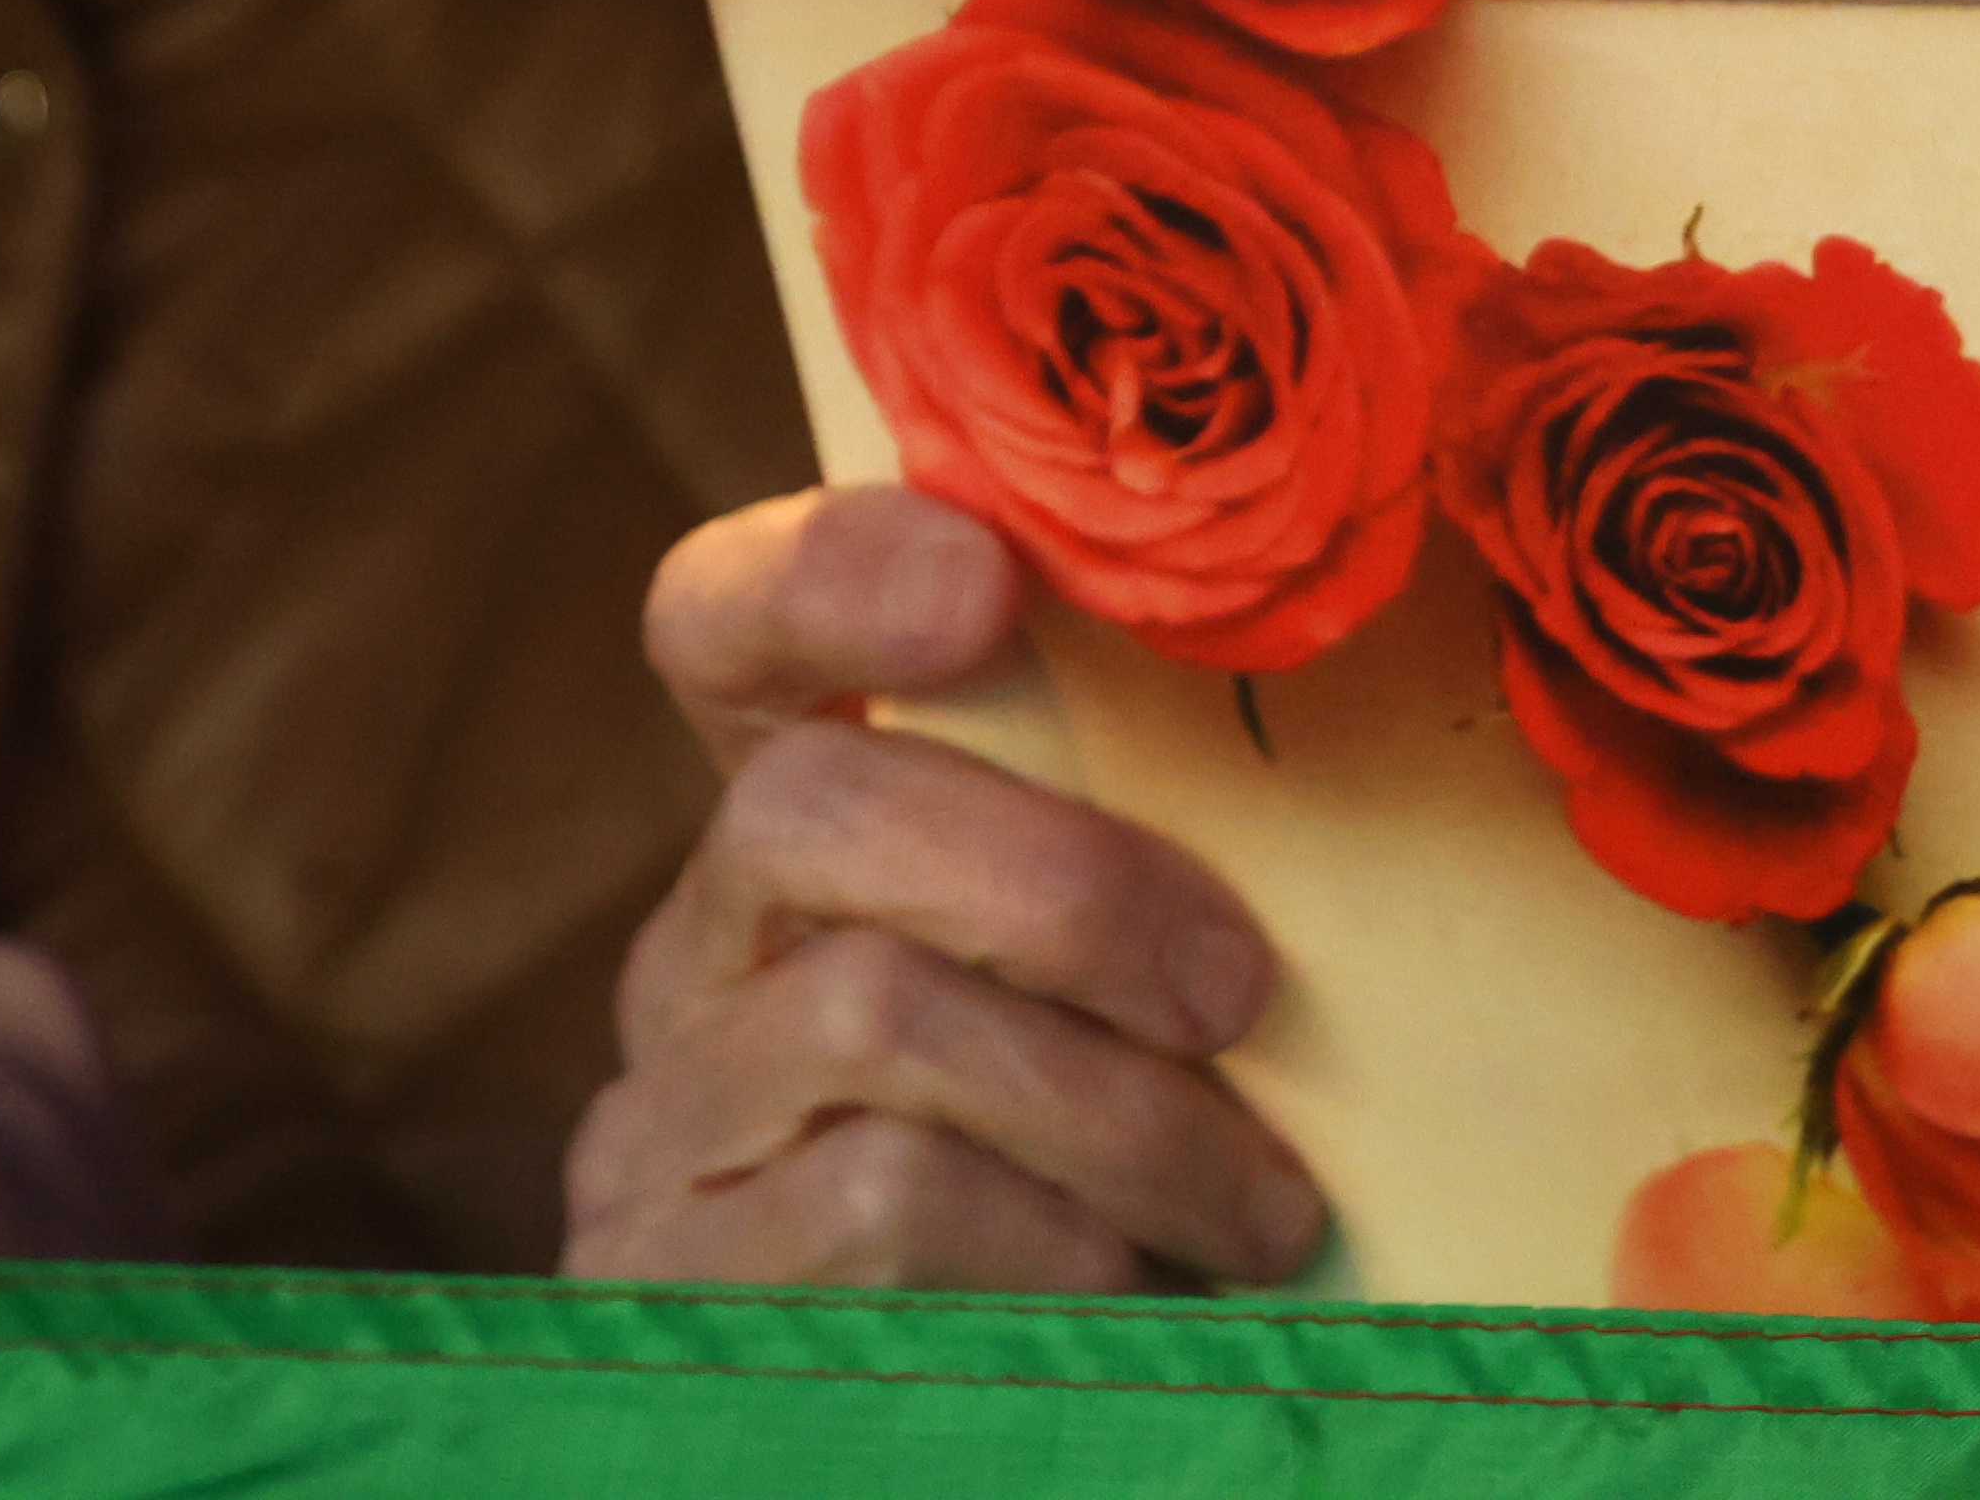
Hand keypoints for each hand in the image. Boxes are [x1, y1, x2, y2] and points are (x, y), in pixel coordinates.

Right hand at [563, 479, 1332, 1292]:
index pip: (727, 626)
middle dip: (1063, 887)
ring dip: (1111, 1115)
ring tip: (1255, 1214)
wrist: (961, 1451)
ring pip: (870, 1018)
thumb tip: (1321, 785)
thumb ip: (1146, 902)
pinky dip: (1048, 1248)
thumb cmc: (1113, 1222)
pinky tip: (1127, 1305)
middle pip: (811, 804)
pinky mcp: (663, 1290)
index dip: (828, 568)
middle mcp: (695, 965)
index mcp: (806, 855)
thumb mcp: (1124, 1031)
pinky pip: (872, 1204)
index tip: (986, 579)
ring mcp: (657, 1133)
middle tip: (1238, 994)